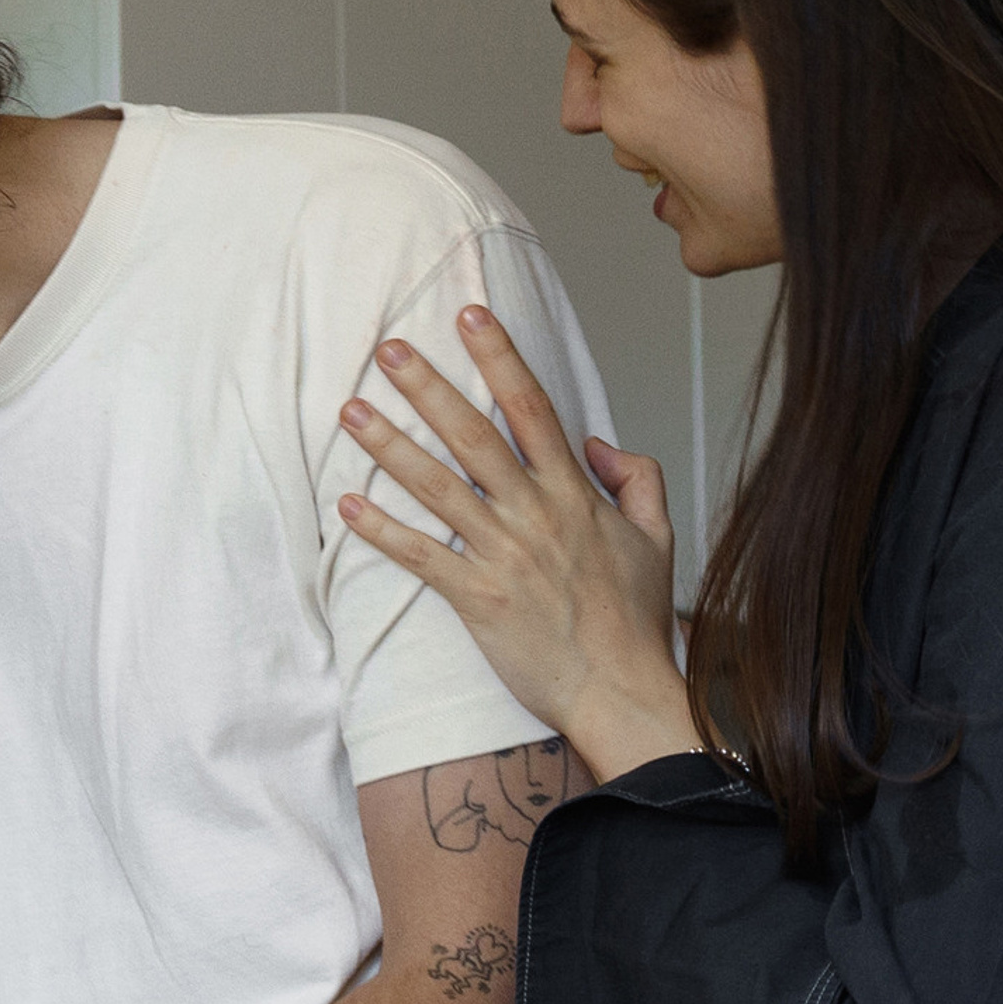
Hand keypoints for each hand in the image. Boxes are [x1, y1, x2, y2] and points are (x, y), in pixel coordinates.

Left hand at [337, 306, 700, 784]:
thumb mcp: (657, 535)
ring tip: (350, 411)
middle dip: (429, 387)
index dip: (499, 356)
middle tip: (388, 347)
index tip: (469, 314)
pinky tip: (345, 505)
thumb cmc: (635, 619)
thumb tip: (595, 441)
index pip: (532, 407)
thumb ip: (635, 476)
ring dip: (390, 446)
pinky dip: (381, 531)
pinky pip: (420, 556)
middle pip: (473, 435)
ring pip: (438, 487)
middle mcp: (535, 515)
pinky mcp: (476, 598)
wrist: (622, 689)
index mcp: (574, 493)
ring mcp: (502, 555)